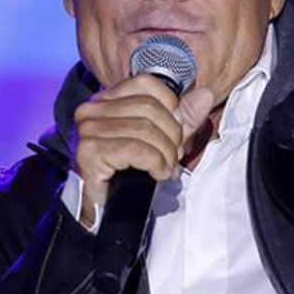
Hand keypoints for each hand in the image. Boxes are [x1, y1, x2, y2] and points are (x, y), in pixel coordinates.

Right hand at [71, 74, 214, 228]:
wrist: (106, 209)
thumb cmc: (130, 172)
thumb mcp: (164, 140)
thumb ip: (184, 118)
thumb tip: (205, 95)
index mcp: (107, 99)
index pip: (147, 83)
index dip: (171, 108)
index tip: (175, 134)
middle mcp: (92, 109)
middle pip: (149, 108)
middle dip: (172, 136)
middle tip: (173, 157)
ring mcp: (88, 130)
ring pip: (145, 130)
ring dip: (165, 154)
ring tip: (166, 168)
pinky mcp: (90, 152)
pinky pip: (136, 149)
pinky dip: (155, 163)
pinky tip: (157, 174)